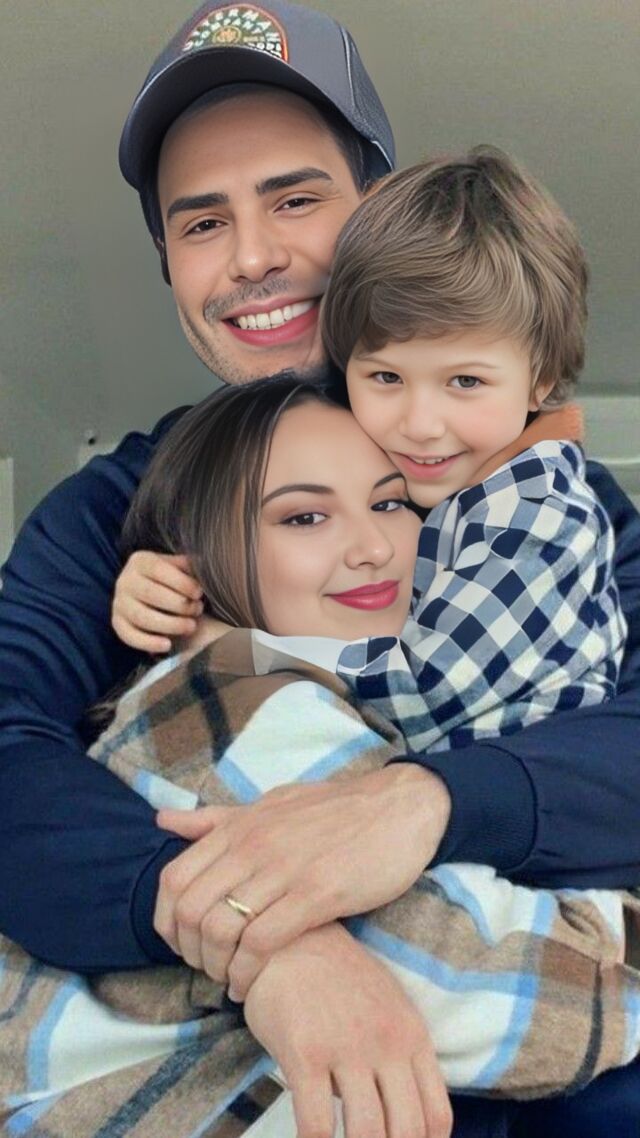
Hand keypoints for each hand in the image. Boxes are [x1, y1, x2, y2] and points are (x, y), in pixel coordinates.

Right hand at [112, 551, 202, 652]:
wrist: (147, 592)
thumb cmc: (169, 579)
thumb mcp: (176, 567)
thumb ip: (187, 566)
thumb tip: (201, 567)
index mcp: (140, 561)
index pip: (158, 569)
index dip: (181, 582)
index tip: (198, 593)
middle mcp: (125, 580)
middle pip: (150, 594)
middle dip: (179, 605)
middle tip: (197, 610)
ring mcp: (119, 603)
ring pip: (141, 616)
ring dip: (170, 624)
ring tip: (190, 627)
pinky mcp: (117, 623)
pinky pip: (129, 636)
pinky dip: (148, 643)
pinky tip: (168, 645)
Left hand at [154, 764, 450, 993]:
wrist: (399, 807)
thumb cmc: (334, 809)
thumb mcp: (271, 804)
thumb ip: (217, 818)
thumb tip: (163, 818)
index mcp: (240, 826)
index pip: (174, 878)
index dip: (166, 921)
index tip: (182, 944)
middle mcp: (253, 845)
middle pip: (190, 909)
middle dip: (189, 952)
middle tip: (206, 970)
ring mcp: (284, 869)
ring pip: (221, 929)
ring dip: (216, 968)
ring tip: (229, 981)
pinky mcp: (317, 894)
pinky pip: (263, 942)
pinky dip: (247, 973)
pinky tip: (251, 985)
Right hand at [244, 921, 452, 1137]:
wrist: (291, 938)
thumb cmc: (338, 978)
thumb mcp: (388, 1007)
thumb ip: (401, 1055)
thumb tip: (402, 1116)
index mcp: (411, 1035)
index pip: (436, 1115)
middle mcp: (386, 1043)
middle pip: (407, 1131)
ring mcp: (346, 1048)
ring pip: (367, 1133)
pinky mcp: (305, 1053)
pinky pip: (316, 1124)